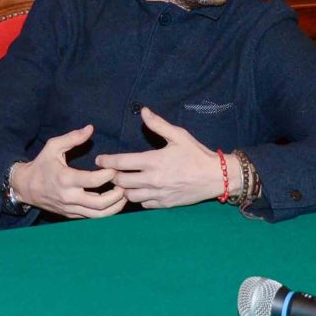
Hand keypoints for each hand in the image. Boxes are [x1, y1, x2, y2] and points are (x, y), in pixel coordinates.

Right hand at [9, 124, 126, 218]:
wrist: (25, 187)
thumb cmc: (41, 165)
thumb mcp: (53, 146)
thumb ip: (72, 137)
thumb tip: (90, 129)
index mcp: (66, 179)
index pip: (94, 181)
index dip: (109, 175)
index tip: (115, 167)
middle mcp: (69, 197)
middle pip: (100, 203)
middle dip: (117, 195)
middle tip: (124, 184)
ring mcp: (70, 208)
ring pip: (98, 215)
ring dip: (115, 207)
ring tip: (123, 195)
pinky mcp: (71, 215)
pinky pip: (92, 218)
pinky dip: (106, 212)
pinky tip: (113, 202)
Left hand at [94, 108, 222, 207]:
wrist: (216, 177)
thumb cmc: (196, 154)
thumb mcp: (178, 135)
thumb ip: (158, 124)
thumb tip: (143, 111)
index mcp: (154, 161)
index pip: (121, 163)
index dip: (106, 161)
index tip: (99, 160)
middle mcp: (153, 179)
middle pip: (121, 181)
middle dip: (113, 175)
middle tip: (111, 171)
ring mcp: (158, 194)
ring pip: (129, 196)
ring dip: (124, 189)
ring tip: (124, 182)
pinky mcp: (164, 204)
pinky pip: (143, 204)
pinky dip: (138, 198)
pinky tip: (140, 191)